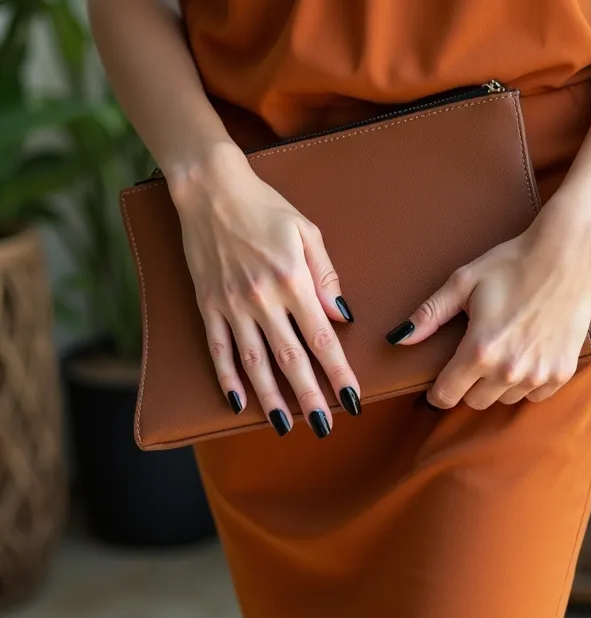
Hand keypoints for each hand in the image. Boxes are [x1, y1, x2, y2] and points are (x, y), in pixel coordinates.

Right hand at [169, 142, 360, 437]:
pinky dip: (227, 379)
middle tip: (324, 427)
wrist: (211, 190)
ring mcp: (232, 305)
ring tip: (285, 425)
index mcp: (293, 280)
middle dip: (310, 397)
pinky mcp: (208, 305)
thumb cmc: (266, 207)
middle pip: (291, 359)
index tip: (353, 401)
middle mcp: (263, 299)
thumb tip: (342, 317)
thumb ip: (326, 276)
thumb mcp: (307, 232)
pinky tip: (238, 402)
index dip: (339, 374)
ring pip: (254, 363)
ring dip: (271, 398)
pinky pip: (219, 350)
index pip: (323, 340)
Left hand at [386, 198, 590, 409]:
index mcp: (479, 350)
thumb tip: (399, 339)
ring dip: (497, 384)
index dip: (437, 392)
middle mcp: (509, 370)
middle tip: (473, 357)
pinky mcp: (562, 372)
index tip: (437, 384)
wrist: (566, 256)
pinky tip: (526, 354)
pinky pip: (535, 395)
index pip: (446, 395)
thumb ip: (430, 314)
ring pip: (504, 399)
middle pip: (475, 401)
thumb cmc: (511, 264)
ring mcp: (538, 374)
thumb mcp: (463, 283)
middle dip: (468, 384)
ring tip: (502, 351)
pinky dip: (526, 382)